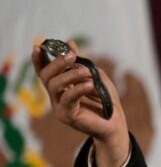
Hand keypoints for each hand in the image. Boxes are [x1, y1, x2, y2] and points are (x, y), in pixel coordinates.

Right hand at [32, 40, 129, 166]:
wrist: (115, 122)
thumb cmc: (105, 99)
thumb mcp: (95, 76)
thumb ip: (82, 62)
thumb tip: (70, 44)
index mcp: (61, 86)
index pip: (43, 71)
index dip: (38, 59)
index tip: (38, 46)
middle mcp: (56, 96)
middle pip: (46, 76)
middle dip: (58, 63)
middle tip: (72, 56)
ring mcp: (59, 106)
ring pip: (54, 85)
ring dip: (70, 75)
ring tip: (86, 72)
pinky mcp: (67, 115)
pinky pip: (67, 98)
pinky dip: (78, 88)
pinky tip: (90, 84)